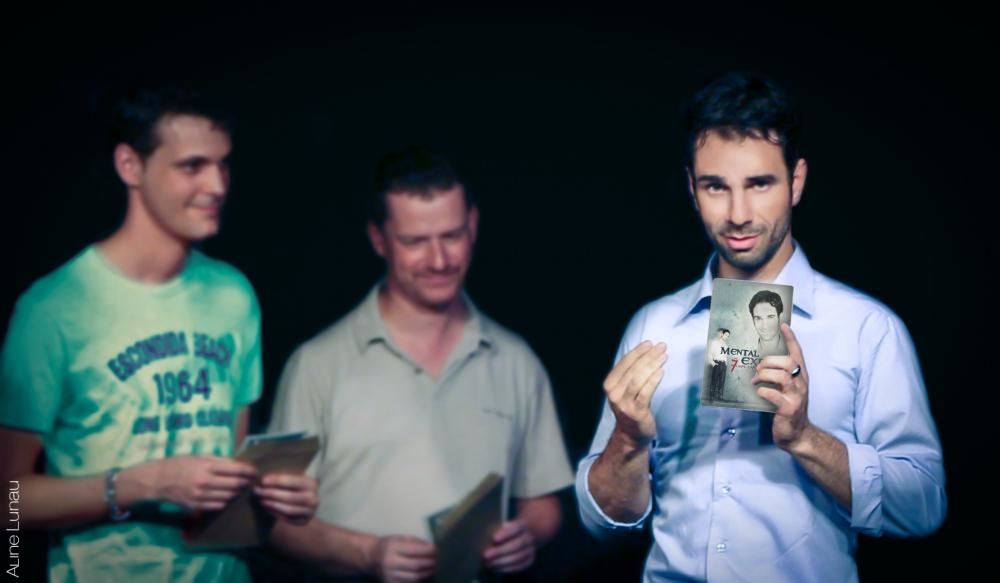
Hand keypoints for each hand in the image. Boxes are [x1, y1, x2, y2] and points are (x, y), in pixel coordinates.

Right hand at [148, 455, 255, 510]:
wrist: (157, 480)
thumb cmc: (179, 464)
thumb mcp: (198, 457)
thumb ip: (218, 460)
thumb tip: (236, 464)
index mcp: (206, 467)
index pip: (235, 470)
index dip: (248, 471)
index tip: (255, 472)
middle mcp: (205, 482)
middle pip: (234, 485)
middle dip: (245, 482)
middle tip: (252, 481)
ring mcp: (200, 496)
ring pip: (228, 496)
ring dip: (237, 493)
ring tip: (242, 489)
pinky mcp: (196, 506)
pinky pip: (217, 505)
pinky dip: (225, 501)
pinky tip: (228, 497)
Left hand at [254, 473, 318, 522]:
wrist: (304, 501)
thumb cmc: (294, 486)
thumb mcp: (292, 478)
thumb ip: (282, 478)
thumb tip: (263, 478)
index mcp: (311, 484)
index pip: (292, 481)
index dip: (277, 481)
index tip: (262, 481)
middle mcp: (314, 498)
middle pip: (290, 497)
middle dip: (271, 494)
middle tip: (257, 491)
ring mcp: (310, 512)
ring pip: (288, 509)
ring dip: (272, 504)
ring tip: (260, 499)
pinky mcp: (303, 521)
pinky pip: (287, 519)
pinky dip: (275, 513)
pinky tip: (266, 507)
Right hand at [369, 535, 435, 582]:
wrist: (372, 557)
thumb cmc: (389, 545)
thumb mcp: (400, 538)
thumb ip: (416, 543)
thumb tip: (433, 548)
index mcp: (392, 547)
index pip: (415, 550)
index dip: (429, 551)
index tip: (439, 549)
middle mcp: (390, 562)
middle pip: (416, 566)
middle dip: (431, 563)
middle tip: (441, 560)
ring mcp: (389, 576)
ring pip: (414, 577)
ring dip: (428, 573)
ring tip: (436, 568)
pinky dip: (420, 580)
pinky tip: (426, 574)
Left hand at [483, 519, 534, 572]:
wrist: (523, 535)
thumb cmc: (507, 530)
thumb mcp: (503, 525)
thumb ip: (497, 529)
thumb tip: (484, 539)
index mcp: (523, 525)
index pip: (516, 528)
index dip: (506, 533)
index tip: (494, 538)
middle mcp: (529, 537)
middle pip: (517, 544)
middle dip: (500, 551)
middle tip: (485, 555)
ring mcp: (531, 549)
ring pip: (518, 557)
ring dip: (502, 561)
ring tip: (488, 563)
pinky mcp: (529, 560)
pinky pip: (519, 566)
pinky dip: (506, 568)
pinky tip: (495, 568)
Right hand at [603, 341, 666, 446]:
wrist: (631, 434)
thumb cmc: (631, 406)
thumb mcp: (624, 389)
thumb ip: (630, 373)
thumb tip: (645, 351)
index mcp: (609, 384)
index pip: (624, 363)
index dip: (637, 352)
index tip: (650, 343)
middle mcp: (614, 393)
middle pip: (632, 370)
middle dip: (648, 356)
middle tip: (661, 347)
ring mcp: (624, 404)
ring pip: (638, 380)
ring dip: (651, 365)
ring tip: (663, 356)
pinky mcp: (636, 412)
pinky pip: (645, 393)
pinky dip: (653, 380)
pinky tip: (661, 371)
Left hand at [754, 323, 810, 449]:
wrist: (797, 434)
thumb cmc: (788, 408)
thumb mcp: (787, 389)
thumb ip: (779, 376)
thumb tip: (759, 364)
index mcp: (800, 377)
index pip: (798, 354)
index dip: (792, 339)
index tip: (784, 325)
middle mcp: (801, 384)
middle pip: (789, 362)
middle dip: (770, 361)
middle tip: (758, 368)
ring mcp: (796, 397)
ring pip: (782, 376)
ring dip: (764, 375)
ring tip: (755, 380)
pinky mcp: (789, 409)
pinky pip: (774, 395)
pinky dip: (763, 391)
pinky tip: (759, 392)